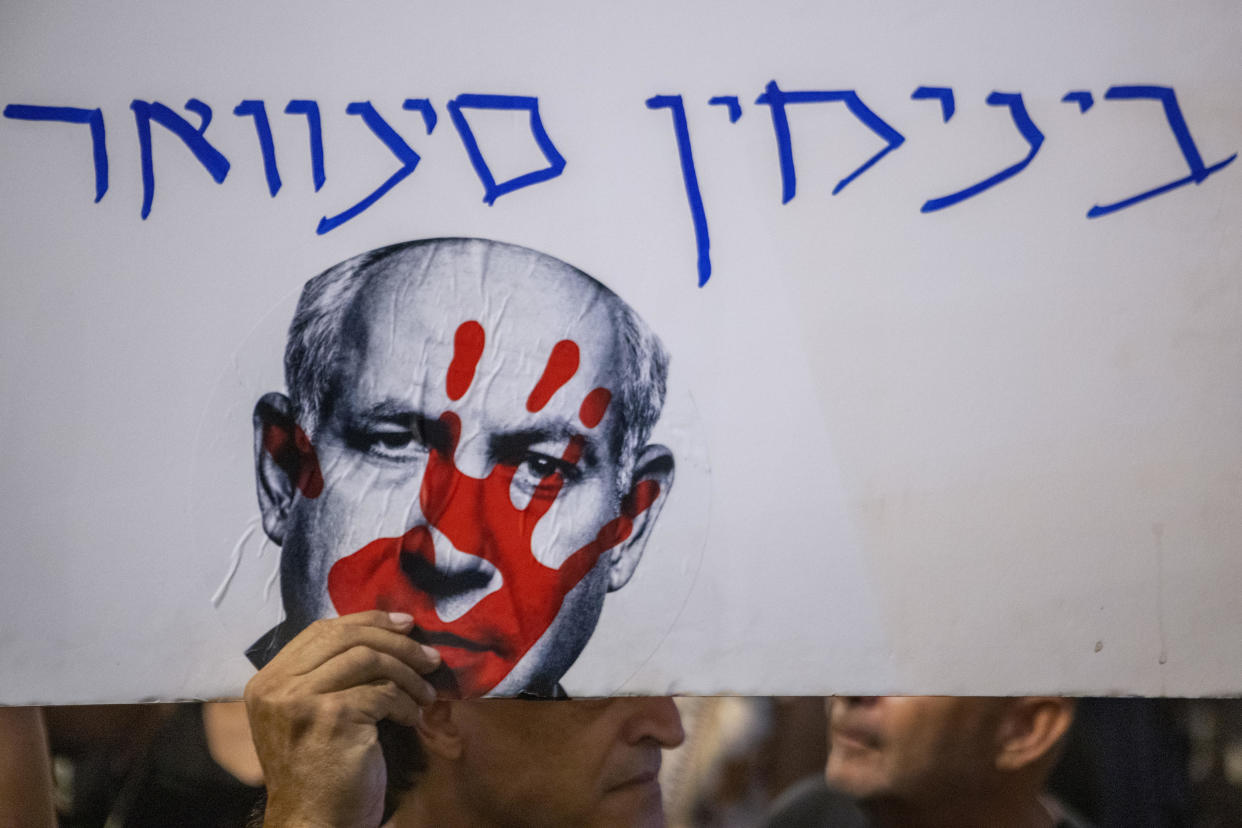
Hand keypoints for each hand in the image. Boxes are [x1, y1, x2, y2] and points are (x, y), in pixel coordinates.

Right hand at [244, 610, 439, 827]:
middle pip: (346, 638)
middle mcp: (277, 686)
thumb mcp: (311, 713)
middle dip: (397, 642)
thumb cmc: (320, 770)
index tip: (404, 625)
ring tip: (427, 692)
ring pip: (368, 659)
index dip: (367, 621)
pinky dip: (406, 703)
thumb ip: (328, 674)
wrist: (314, 823)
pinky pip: (382, 692)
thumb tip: (386, 632)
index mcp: (268, 680)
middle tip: (430, 656)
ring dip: (408, 673)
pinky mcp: (332, 716)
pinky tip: (412, 718)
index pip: (321, 630)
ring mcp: (301, 700)